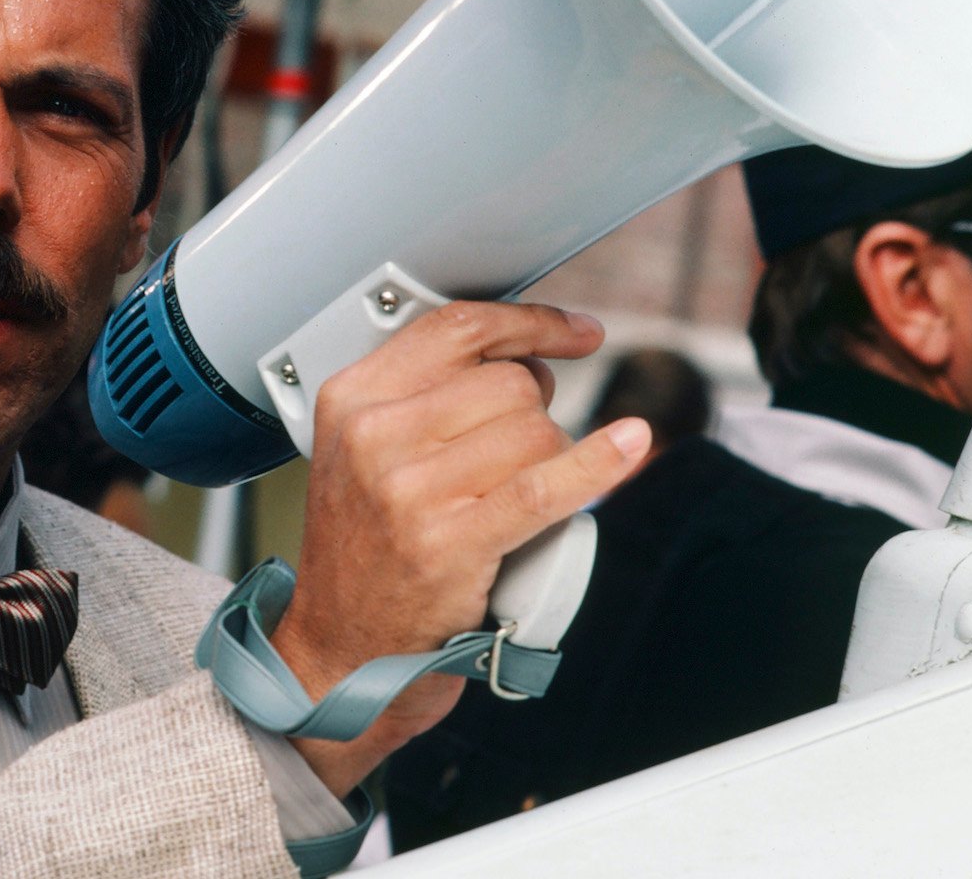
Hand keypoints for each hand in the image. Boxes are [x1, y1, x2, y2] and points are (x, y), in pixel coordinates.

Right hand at [267, 301, 650, 796]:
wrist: (343, 649)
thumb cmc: (364, 550)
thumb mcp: (363, 450)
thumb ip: (421, 394)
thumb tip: (527, 351)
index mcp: (351, 399)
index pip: (456, 327)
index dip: (529, 322)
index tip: (574, 331)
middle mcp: (374, 436)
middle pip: (507, 381)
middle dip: (534, 411)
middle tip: (515, 454)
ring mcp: (410, 490)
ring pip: (534, 432)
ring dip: (550, 459)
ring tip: (512, 494)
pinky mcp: (452, 542)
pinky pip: (544, 487)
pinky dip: (597, 464)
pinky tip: (628, 444)